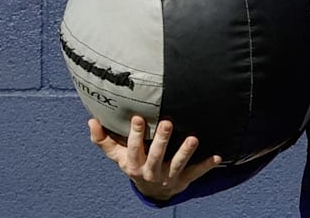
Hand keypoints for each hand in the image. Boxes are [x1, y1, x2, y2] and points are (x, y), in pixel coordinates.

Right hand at [89, 115, 221, 202]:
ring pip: (178, 164)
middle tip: (167, 123)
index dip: (135, 135)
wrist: (151, 191)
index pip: (133, 149)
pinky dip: (207, 165)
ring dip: (185, 152)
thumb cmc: (134, 163)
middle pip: (156, 155)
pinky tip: (218, 157)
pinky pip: (196, 173)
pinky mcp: (183, 181)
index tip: (138, 118)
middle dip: (161, 140)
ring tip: (194, 138)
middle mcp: (151, 171)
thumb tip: (91, 121)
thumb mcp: (117, 156)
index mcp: (134, 163)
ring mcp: (168, 176)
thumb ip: (103, 140)